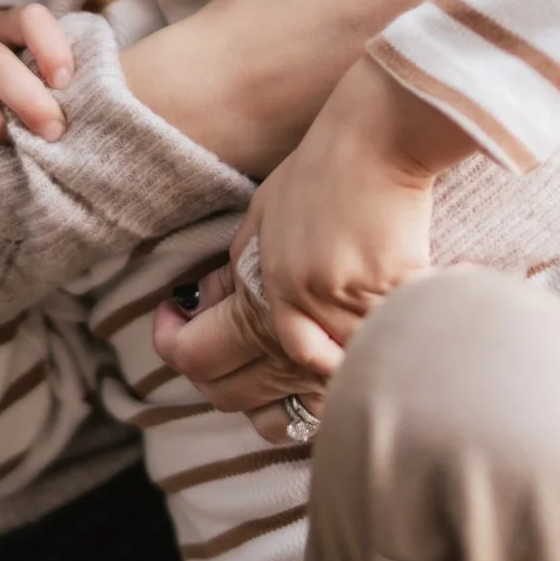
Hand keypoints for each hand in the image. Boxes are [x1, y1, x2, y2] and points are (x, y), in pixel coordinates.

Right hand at [121, 0, 476, 176]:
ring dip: (459, 12)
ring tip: (436, 3)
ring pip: (466, 29)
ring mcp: (422, 72)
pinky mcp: (412, 109)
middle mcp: (426, 25)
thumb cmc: (259, 20)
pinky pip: (445, 68)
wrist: (224, 100)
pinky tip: (414, 51)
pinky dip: (441, 54)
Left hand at [155, 57, 474, 438]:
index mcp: (257, 302)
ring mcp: (343, 340)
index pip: (193, 357)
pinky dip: (339, 374)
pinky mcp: (386, 335)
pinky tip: (340, 349)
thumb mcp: (258, 220)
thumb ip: (234, 273)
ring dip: (278, 390)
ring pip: (293, 411)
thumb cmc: (320, 174)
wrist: (382, 149)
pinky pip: (348, 386)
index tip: (175, 321)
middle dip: (217, 376)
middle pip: (234, 397)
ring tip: (277, 356)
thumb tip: (206, 308)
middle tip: (222, 342)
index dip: (173, 345)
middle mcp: (294, 332)